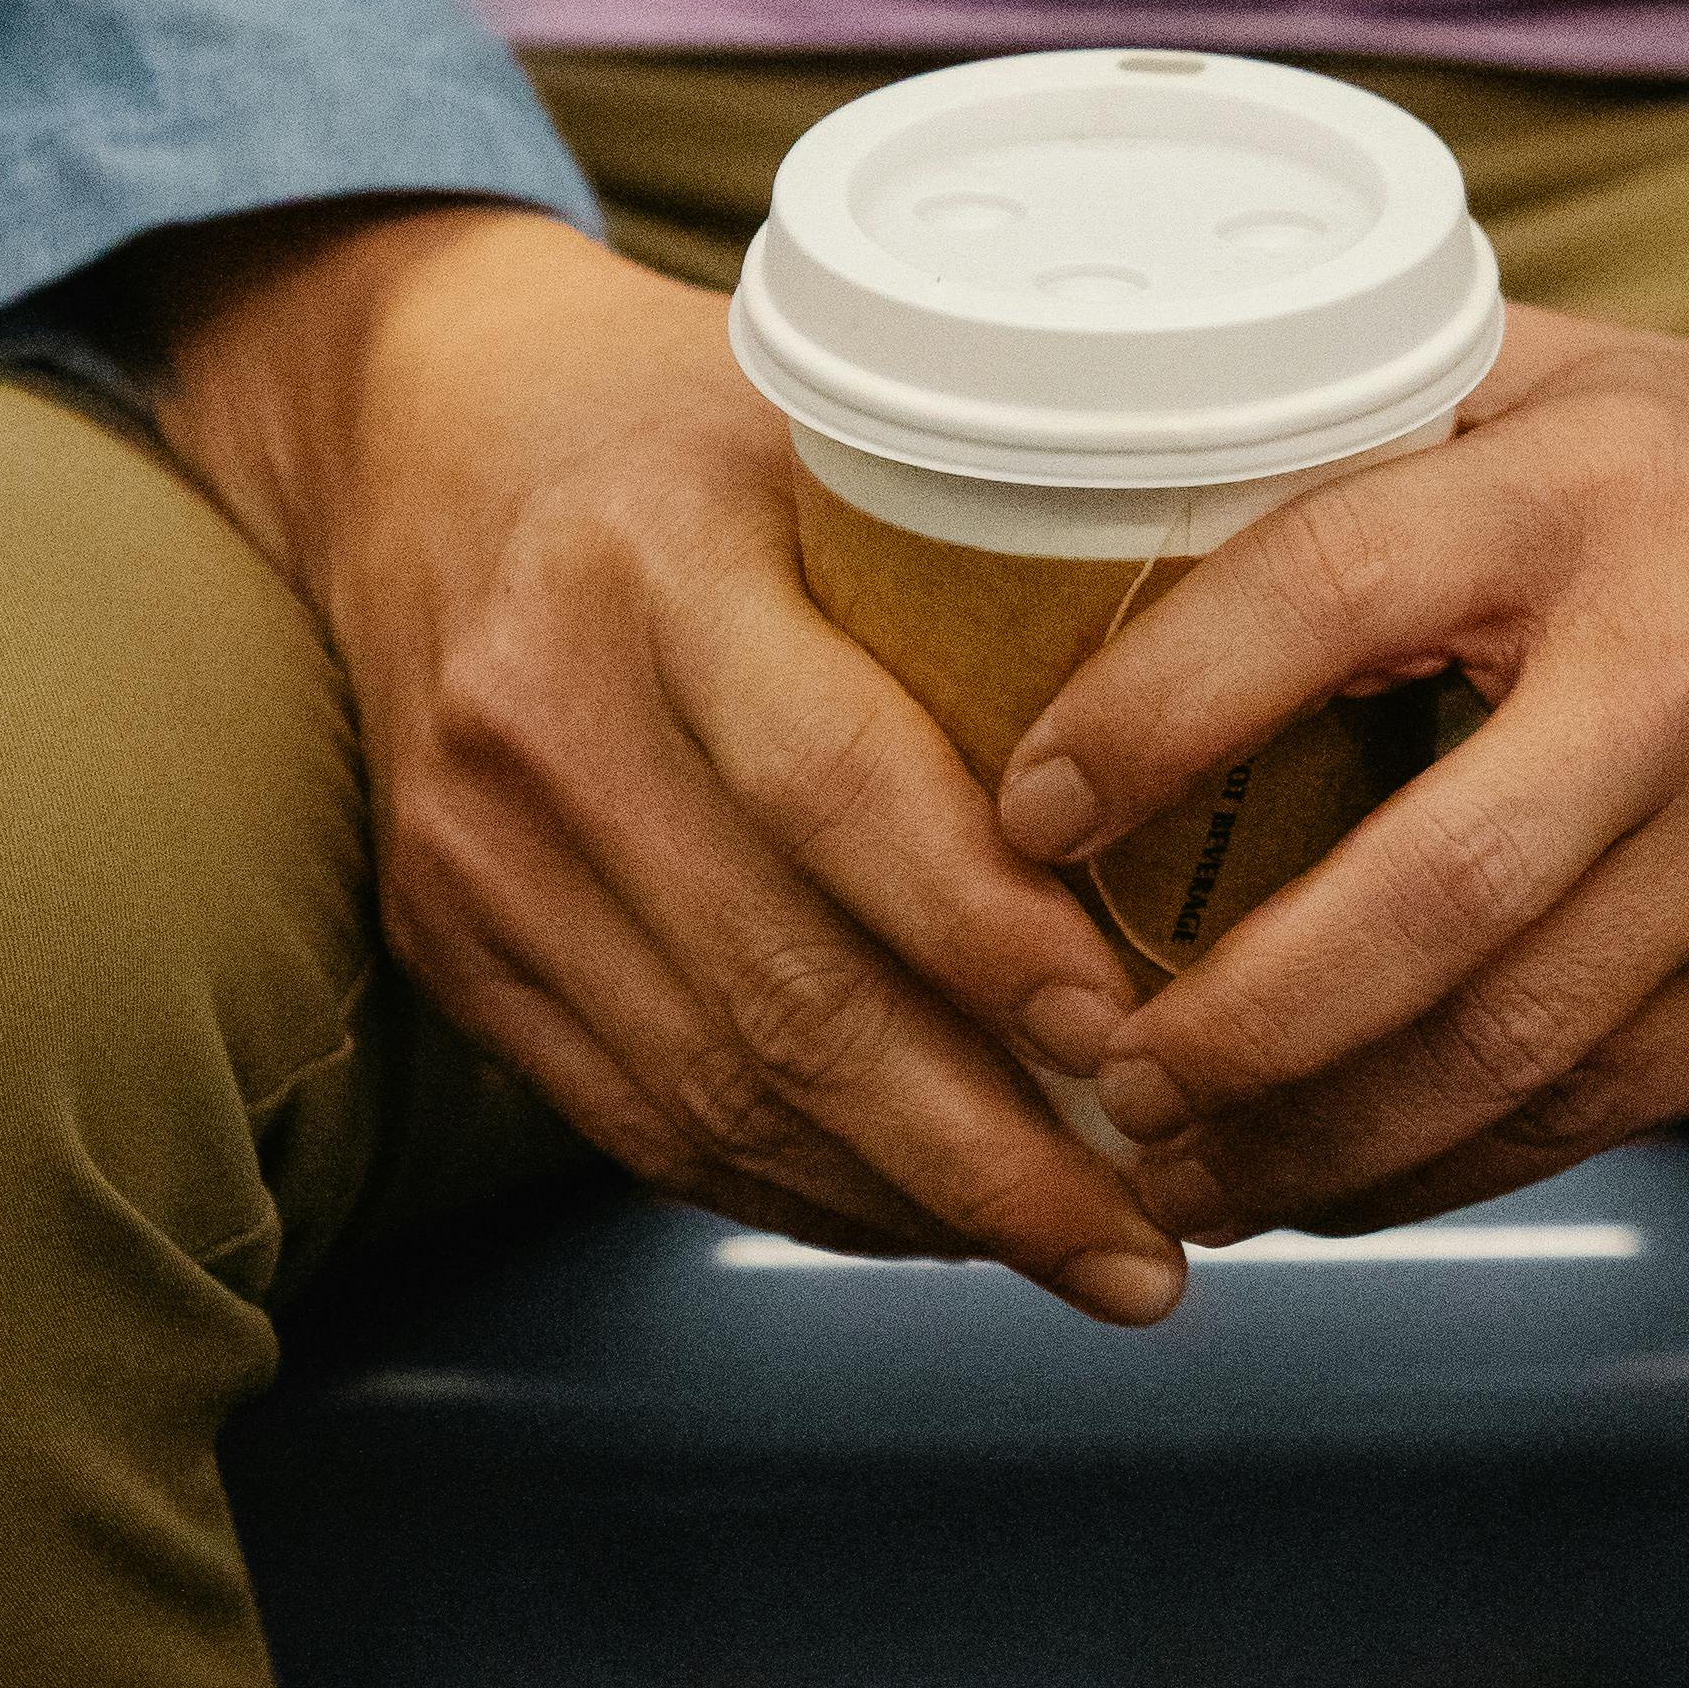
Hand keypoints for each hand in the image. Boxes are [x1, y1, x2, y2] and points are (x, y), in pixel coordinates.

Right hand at [134, 200, 1188, 1316]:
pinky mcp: (449, 945)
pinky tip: (933, 1223)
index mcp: (658, 563)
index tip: (1130, 1036)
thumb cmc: (688, 431)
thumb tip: (1273, 700)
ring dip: (917, 1207)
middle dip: (988, 1153)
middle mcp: (544, 716)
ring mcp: (477, 852)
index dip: (985, 935)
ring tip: (1091, 1255)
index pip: (833, 785)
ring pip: (718, 1088)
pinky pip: (642, 1119)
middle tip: (1155, 1237)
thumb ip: (1000, 559)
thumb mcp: (832, 431)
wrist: (415, 436)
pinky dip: (804, 1191)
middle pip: (782, 988)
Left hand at [987, 295, 1688, 1236]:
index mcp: (1589, 492)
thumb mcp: (1569, 376)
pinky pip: (1608, 1104)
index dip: (1157, 714)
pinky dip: (1451, 1162)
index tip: (1029, 810)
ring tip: (1181, 1169)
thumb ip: (1363, 420)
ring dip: (1321, 1138)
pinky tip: (1338, 1176)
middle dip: (1237, 1024)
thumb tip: (1090, 469)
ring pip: (1516, 1048)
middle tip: (1101, 1074)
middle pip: (1430, 899)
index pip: (1328, 593)